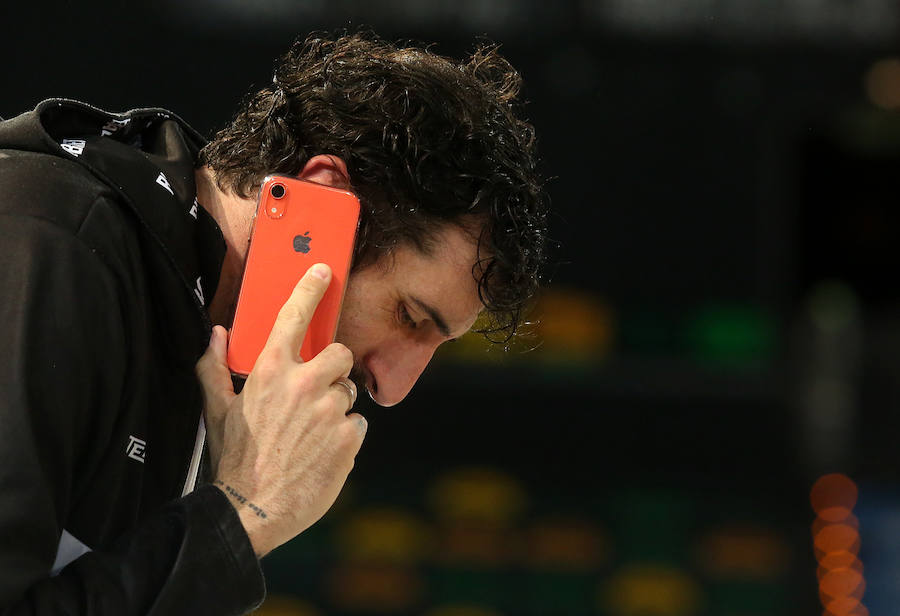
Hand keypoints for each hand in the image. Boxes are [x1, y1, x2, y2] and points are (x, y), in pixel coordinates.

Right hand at [195, 263, 366, 556]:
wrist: (251, 511)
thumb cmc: (234, 460)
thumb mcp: (217, 411)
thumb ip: (214, 368)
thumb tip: (216, 334)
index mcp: (269, 371)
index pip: (293, 316)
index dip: (310, 288)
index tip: (323, 271)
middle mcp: (302, 384)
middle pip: (340, 354)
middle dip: (334, 370)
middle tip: (317, 393)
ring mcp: (328, 410)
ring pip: (349, 393)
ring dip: (336, 408)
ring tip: (311, 433)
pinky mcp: (348, 437)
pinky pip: (357, 424)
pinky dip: (345, 436)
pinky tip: (322, 451)